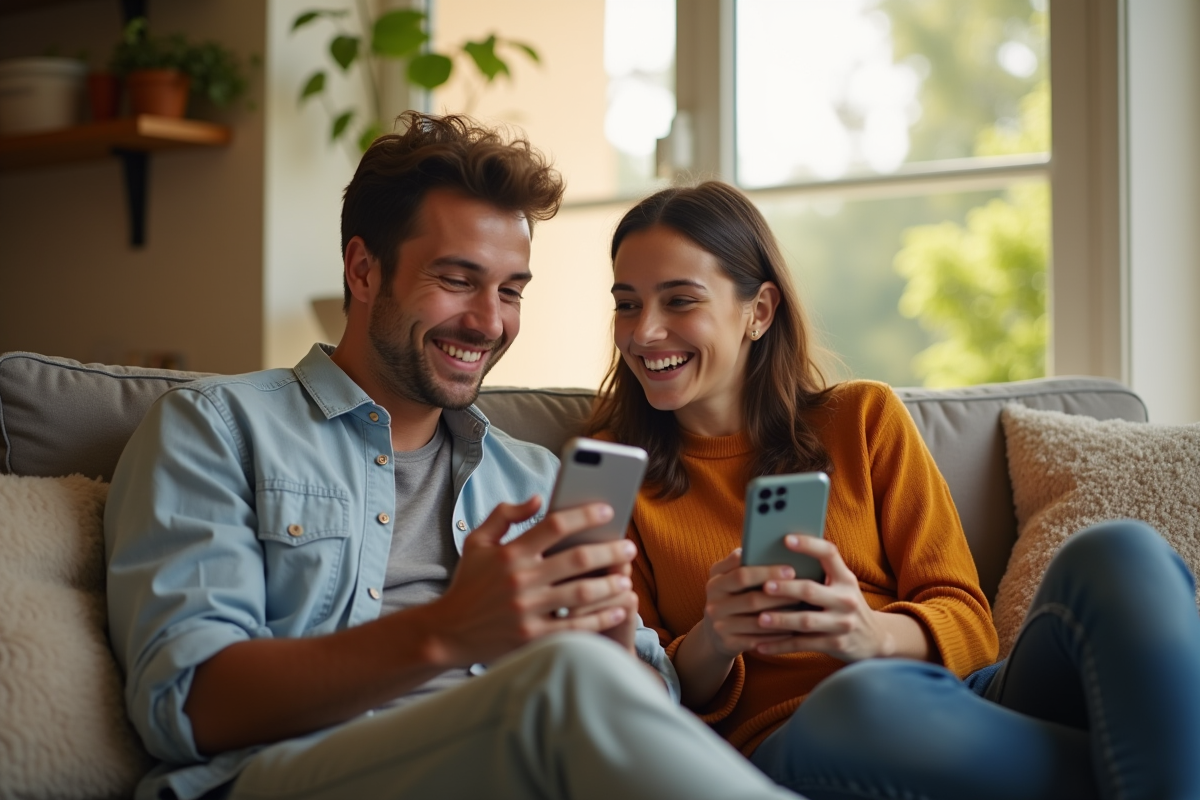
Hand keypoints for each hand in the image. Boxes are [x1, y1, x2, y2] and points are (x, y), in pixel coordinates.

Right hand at [421, 496, 639, 665]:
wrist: (448, 632)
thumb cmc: (468, 584)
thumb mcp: (476, 542)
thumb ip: (505, 515)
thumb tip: (538, 498)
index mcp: (509, 553)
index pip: (555, 525)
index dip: (585, 514)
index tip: (608, 510)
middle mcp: (520, 579)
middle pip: (577, 558)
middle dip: (609, 550)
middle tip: (629, 547)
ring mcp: (527, 610)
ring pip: (581, 592)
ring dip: (610, 584)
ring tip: (626, 577)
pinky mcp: (532, 637)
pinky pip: (575, 626)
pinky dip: (600, 617)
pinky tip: (617, 608)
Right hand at [696, 548, 803, 660]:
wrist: (713, 634)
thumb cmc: (732, 597)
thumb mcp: (729, 578)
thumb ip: (742, 564)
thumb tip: (768, 548)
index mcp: (715, 581)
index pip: (741, 573)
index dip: (767, 571)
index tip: (791, 569)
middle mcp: (713, 603)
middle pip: (751, 598)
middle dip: (780, 594)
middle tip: (802, 589)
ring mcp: (719, 625)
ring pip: (757, 621)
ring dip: (782, 615)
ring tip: (802, 609)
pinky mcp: (727, 643)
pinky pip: (758, 640)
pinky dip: (777, 636)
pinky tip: (793, 629)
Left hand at [753, 535, 895, 660]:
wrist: (876, 639)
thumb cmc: (846, 606)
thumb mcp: (841, 587)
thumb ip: (819, 574)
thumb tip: (776, 559)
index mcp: (846, 578)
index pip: (829, 554)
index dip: (808, 545)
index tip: (786, 539)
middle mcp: (846, 599)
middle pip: (810, 590)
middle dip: (785, 588)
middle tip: (764, 585)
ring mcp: (842, 623)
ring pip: (806, 620)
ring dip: (780, 619)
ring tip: (759, 618)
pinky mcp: (837, 645)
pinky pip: (803, 645)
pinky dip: (780, 646)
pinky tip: (761, 646)